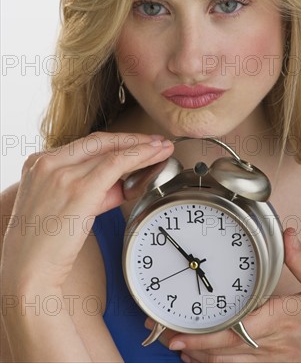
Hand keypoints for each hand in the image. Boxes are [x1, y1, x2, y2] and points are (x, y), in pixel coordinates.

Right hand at [2, 132, 173, 291]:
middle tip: (157, 142)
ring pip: (112, 151)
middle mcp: (48, 162)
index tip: (138, 143)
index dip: (117, 141)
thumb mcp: (64, 205)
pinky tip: (153, 155)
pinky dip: (138, 156)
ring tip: (162, 149)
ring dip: (143, 148)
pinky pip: (116, 163)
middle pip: (100, 142)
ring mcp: (61, 174)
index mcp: (39, 163)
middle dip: (133, 140)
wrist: (28, 272)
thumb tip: (122, 183)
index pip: (86, 144)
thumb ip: (92, 190)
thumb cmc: (44, 244)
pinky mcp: (79, 189)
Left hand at [148, 228, 300, 361]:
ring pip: (229, 362)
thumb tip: (288, 235)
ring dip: (201, 356)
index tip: (183, 330)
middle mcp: (271, 342)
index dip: (208, 333)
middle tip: (168, 336)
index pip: (238, 328)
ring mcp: (271, 358)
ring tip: (177, 347)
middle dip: (194, 344)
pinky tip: (202, 361)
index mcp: (280, 318)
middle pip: (225, 348)